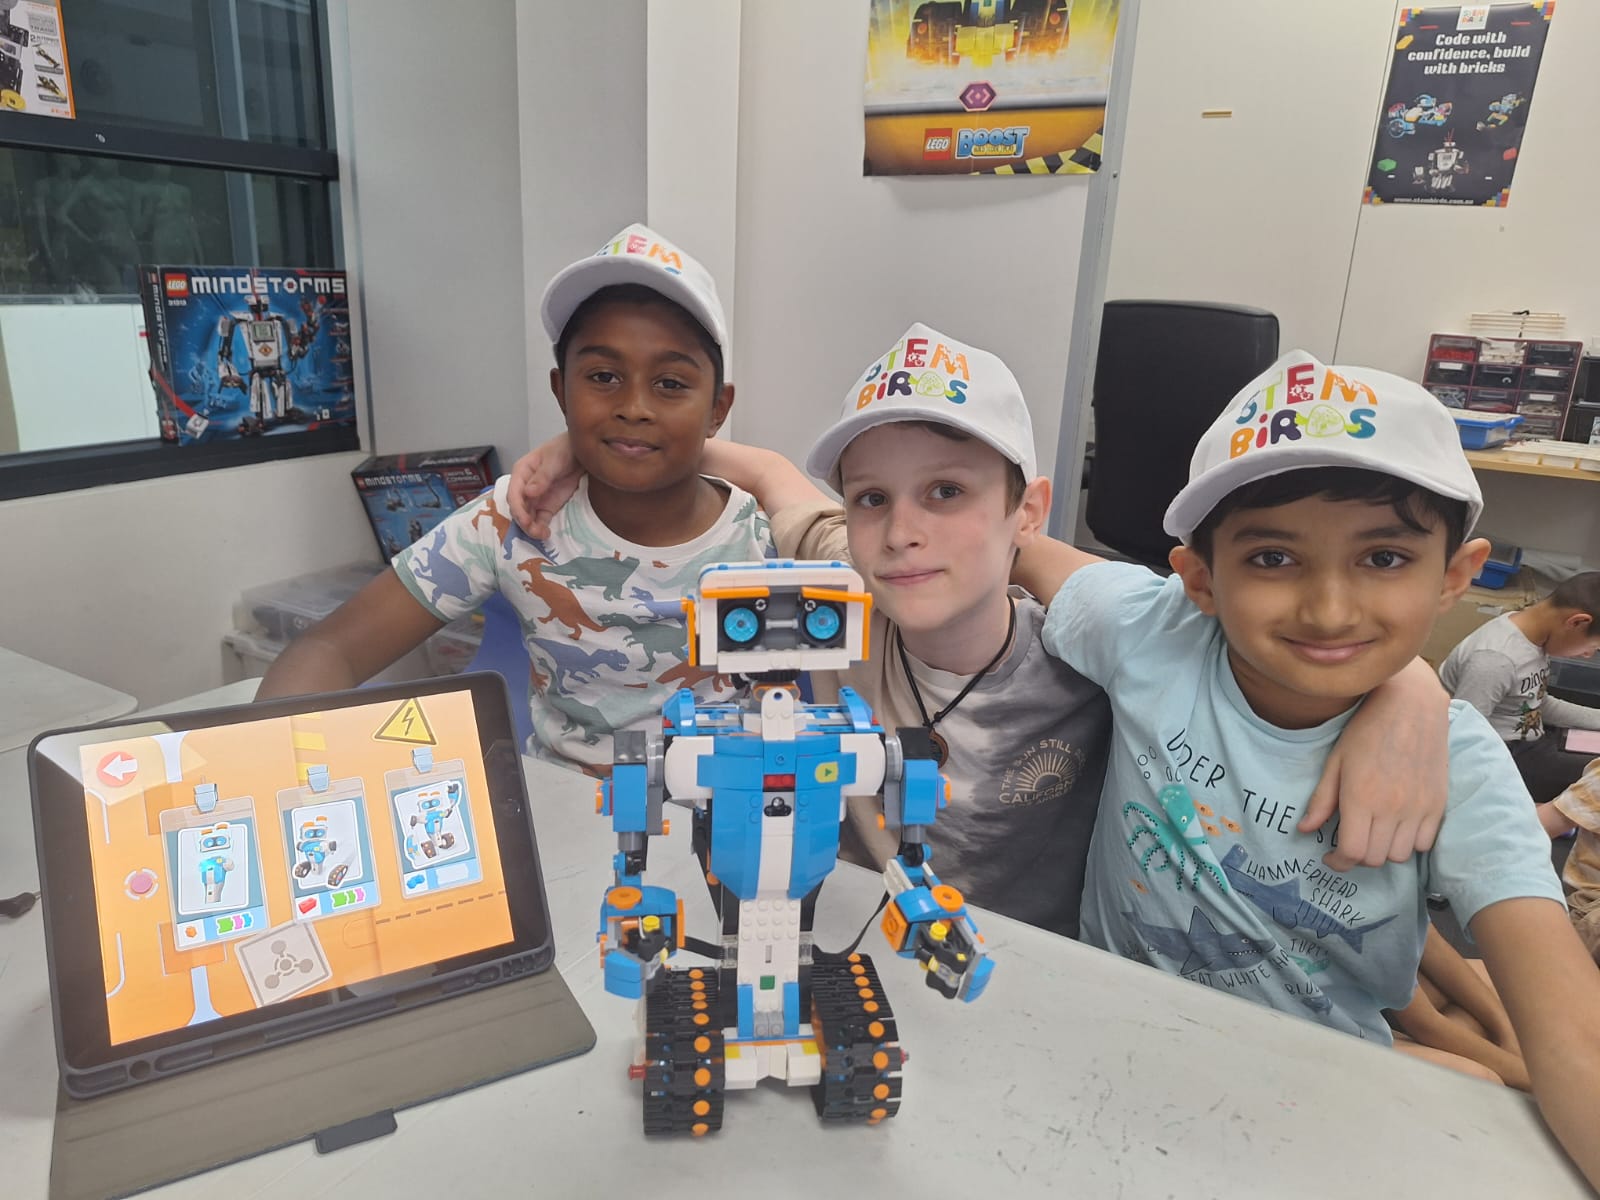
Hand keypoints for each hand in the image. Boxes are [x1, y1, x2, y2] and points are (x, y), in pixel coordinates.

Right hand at [508, 433, 580, 537]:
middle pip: (518, 508)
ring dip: (531, 528)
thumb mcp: (554, 460)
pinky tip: (546, 534)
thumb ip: (542, 477)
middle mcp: (524, 487)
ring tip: (542, 535)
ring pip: (527, 517)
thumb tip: (528, 492)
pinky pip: (540, 520)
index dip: (518, 508)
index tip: (525, 520)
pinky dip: (541, 528)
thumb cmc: (564, 449)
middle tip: (535, 531)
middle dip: (524, 521)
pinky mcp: (547, 507)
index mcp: (521, 472)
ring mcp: (535, 498)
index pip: (513, 493)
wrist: (581, 453)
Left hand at [1301, 658, 1447, 869]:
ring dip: (1383, 850)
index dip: (1339, 863)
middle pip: (1375, 859)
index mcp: (1361, 797)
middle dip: (1357, 857)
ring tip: (1373, 831)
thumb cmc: (1366, 729)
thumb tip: (1304, 830)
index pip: (1352, 853)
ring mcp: (1419, 808)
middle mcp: (1392, 808)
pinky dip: (1408, 842)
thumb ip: (1321, 799)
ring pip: (1399, 855)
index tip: (1331, 857)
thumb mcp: (1335, 761)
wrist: (1411, 706)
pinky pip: (1424, 843)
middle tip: (1349, 841)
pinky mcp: (1438, 804)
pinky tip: (1396, 825)